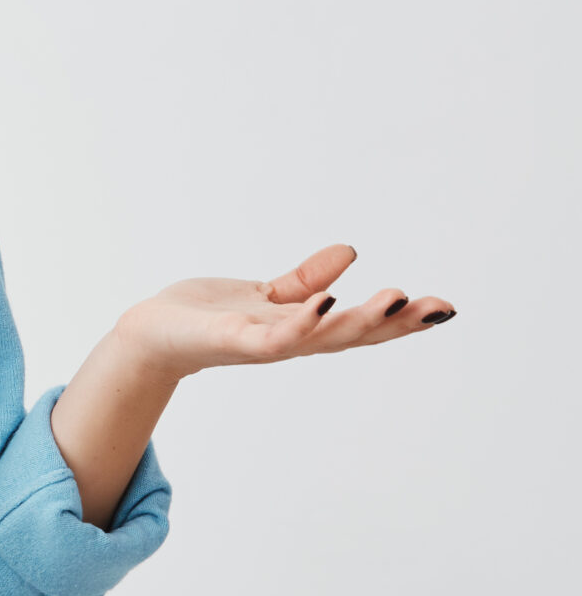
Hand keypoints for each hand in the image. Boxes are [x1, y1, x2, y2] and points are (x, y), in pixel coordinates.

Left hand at [117, 243, 458, 378]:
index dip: (402, 320)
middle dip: (397, 323)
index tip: (445, 308)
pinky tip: (323, 303)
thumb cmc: (206, 317)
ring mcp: (263, 343)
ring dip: (359, 320)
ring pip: (321, 336)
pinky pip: (272, 336)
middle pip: (353, 334)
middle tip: (439, 308)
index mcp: (303, 328)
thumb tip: (350, 253)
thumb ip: (306, 281)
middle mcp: (290, 341)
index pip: (361, 326)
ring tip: (395, 298)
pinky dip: (300, 322)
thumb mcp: (267, 294)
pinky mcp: (232, 339)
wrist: (150, 335)